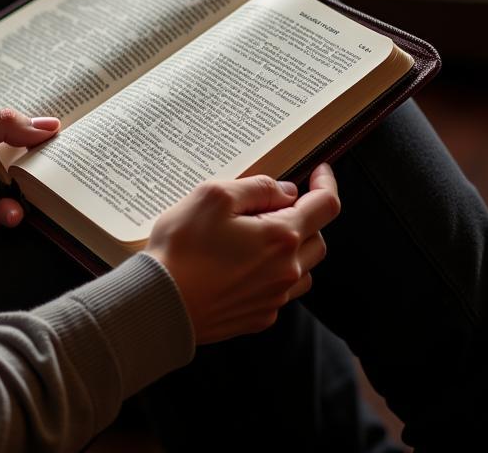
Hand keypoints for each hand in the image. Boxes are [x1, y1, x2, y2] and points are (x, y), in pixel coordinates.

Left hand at [0, 110, 60, 253]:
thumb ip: (5, 127)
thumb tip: (49, 124)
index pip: (12, 133)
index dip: (35, 141)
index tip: (63, 149)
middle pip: (11, 167)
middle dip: (28, 178)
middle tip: (45, 186)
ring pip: (2, 195)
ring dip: (11, 202)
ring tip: (10, 209)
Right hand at [145, 163, 340, 343]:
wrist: (161, 303)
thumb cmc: (183, 248)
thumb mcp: (214, 196)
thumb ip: (257, 188)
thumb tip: (286, 191)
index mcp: (281, 236)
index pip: (325, 205)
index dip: (326, 182)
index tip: (320, 170)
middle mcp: (286, 270)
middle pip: (318, 237)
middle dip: (305, 216)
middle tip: (273, 204)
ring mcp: (274, 298)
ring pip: (303, 267)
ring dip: (293, 248)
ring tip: (259, 236)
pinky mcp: (258, 316)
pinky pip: (280, 291)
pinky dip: (273, 273)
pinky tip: (243, 265)